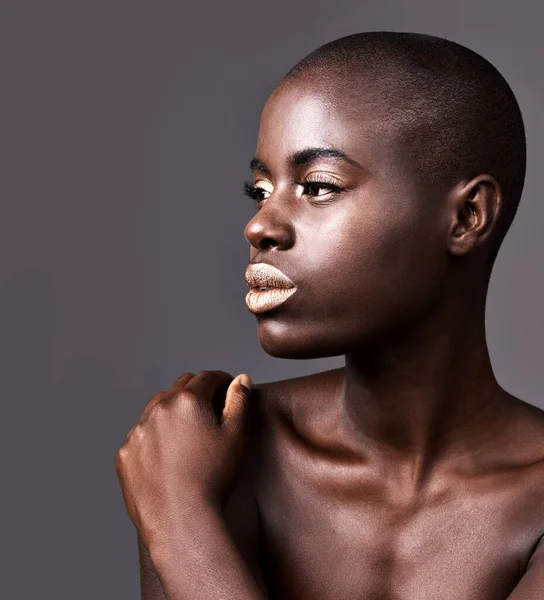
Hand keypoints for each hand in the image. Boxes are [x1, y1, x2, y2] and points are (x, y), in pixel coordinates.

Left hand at [115, 370, 252, 549]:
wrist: (180, 519)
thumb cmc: (214, 478)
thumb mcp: (237, 436)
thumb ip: (240, 401)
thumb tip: (240, 379)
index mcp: (187, 400)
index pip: (207, 377)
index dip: (222, 380)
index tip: (228, 388)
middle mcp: (158, 408)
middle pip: (180, 386)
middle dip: (197, 390)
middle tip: (210, 407)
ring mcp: (138, 431)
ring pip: (157, 407)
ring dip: (172, 410)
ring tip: (187, 430)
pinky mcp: (126, 453)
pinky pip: (141, 435)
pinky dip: (154, 436)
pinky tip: (167, 454)